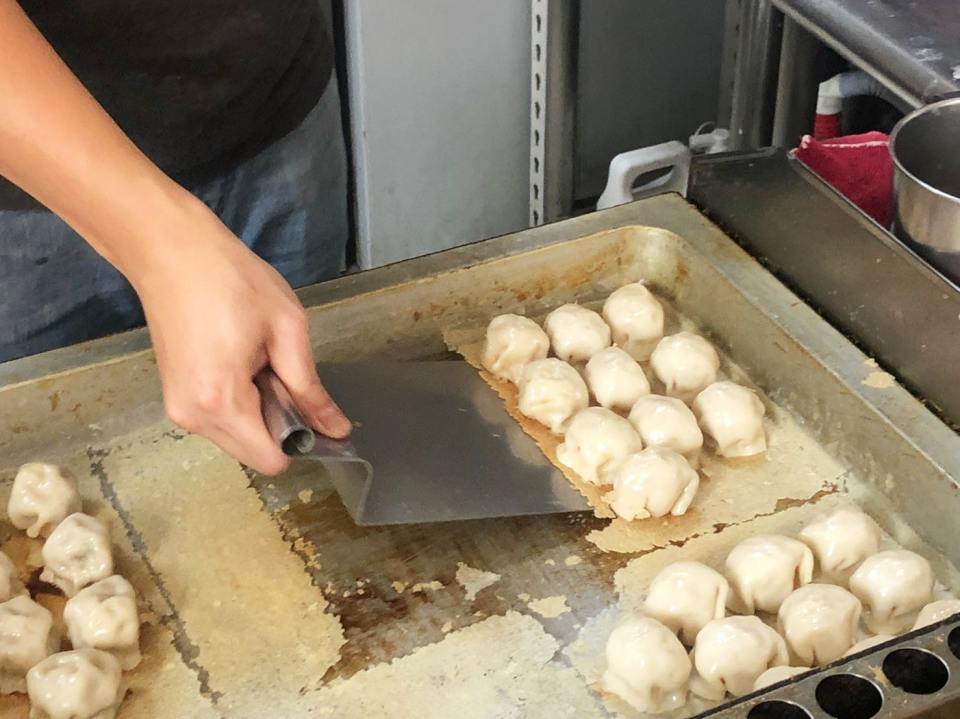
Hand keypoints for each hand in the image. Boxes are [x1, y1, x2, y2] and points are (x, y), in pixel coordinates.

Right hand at [129, 194, 350, 474]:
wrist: (170, 251)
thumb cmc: (231, 280)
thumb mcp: (287, 329)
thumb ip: (310, 389)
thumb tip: (336, 430)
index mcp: (221, 402)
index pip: (271, 460)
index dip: (300, 440)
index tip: (309, 404)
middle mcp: (193, 418)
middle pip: (254, 453)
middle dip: (278, 425)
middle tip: (279, 371)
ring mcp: (178, 410)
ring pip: (237, 438)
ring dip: (258, 412)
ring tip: (256, 360)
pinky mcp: (174, 398)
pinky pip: (219, 421)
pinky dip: (238, 403)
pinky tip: (239, 362)